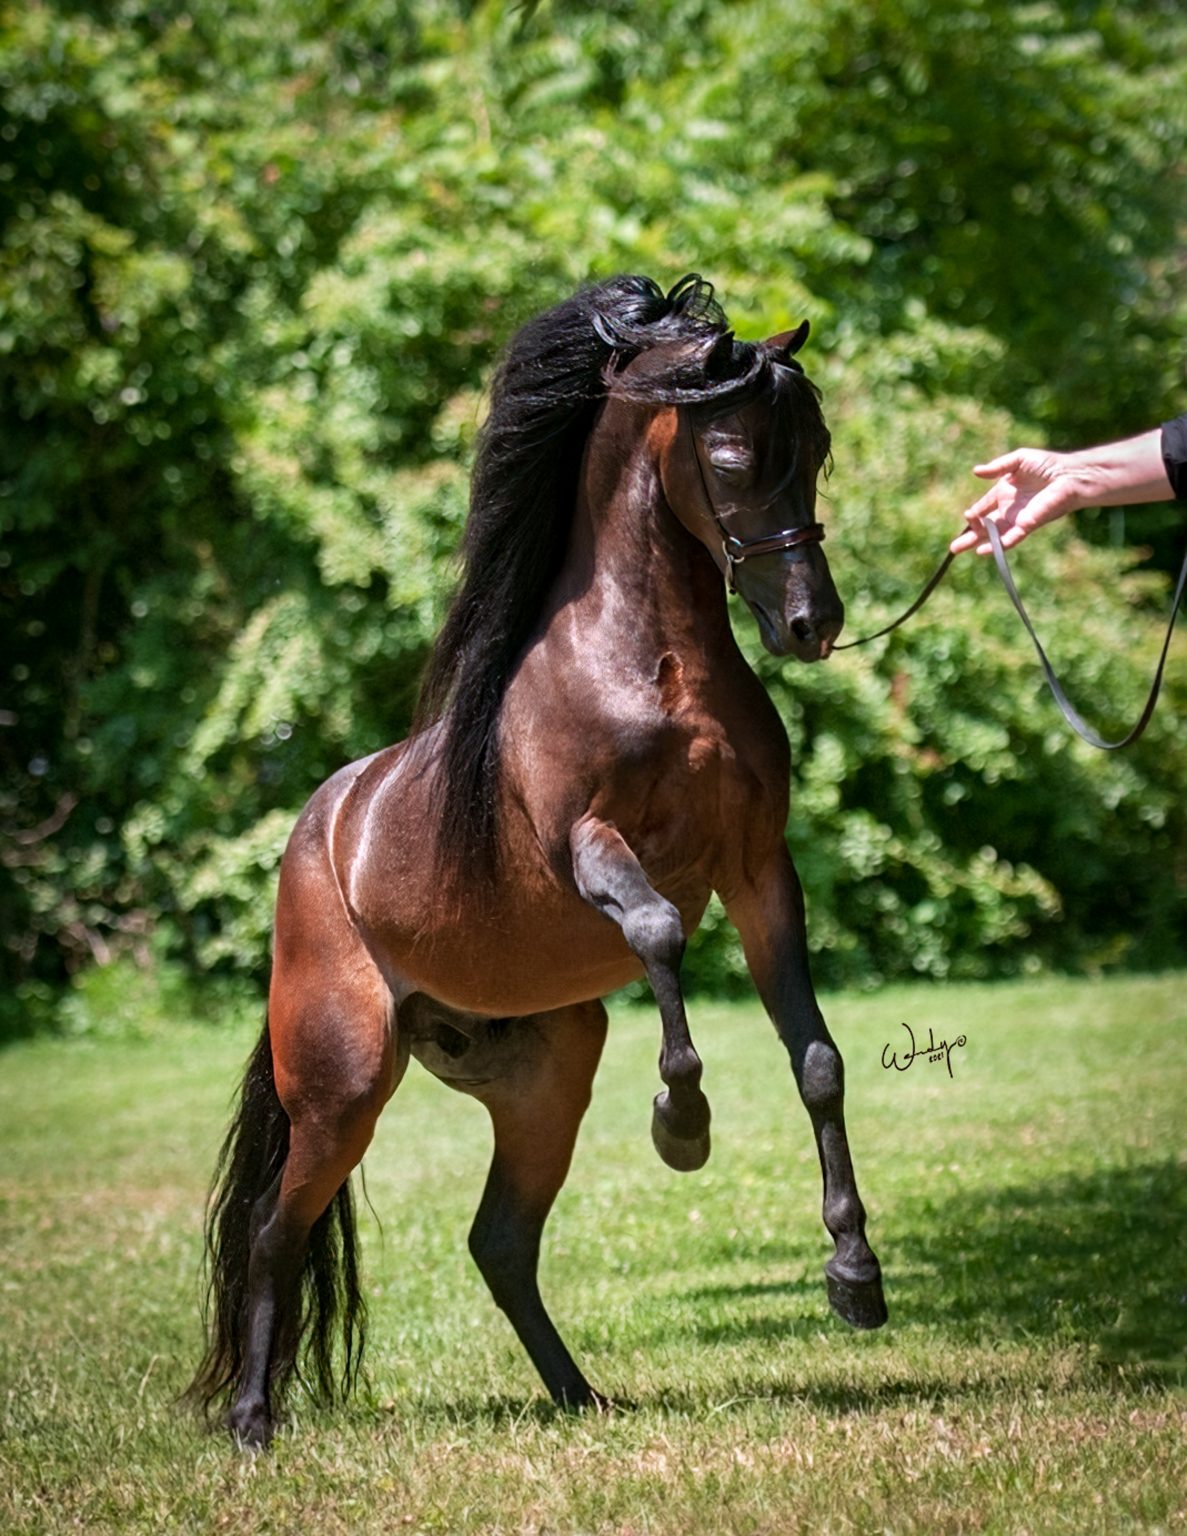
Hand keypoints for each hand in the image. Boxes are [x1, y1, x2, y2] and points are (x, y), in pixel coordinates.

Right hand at [950, 449, 1086, 556]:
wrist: (1069, 475)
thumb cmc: (1047, 465)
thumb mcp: (1018, 460)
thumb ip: (997, 467)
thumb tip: (975, 471)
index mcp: (1003, 494)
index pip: (983, 508)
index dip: (973, 514)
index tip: (966, 517)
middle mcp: (1008, 509)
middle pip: (984, 526)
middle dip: (969, 536)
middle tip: (954, 547)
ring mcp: (1016, 520)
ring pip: (992, 535)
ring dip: (977, 542)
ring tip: (959, 549)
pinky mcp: (1026, 526)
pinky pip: (1009, 538)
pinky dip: (996, 545)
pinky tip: (982, 551)